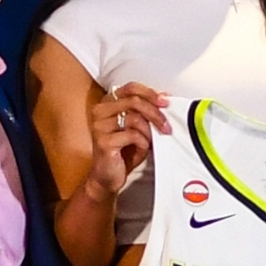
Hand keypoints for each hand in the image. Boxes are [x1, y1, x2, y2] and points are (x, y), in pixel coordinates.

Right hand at [85, 82, 170, 196]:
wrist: (108, 177)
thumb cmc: (124, 151)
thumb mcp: (138, 128)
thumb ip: (147, 111)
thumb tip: (165, 97)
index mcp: (107, 103)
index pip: (131, 88)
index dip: (150, 93)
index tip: (165, 101)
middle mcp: (100, 111)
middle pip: (134, 101)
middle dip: (155, 113)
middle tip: (166, 125)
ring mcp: (100, 126)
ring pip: (135, 118)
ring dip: (149, 131)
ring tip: (150, 142)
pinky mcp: (103, 141)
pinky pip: (133, 135)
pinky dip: (143, 143)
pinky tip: (141, 149)